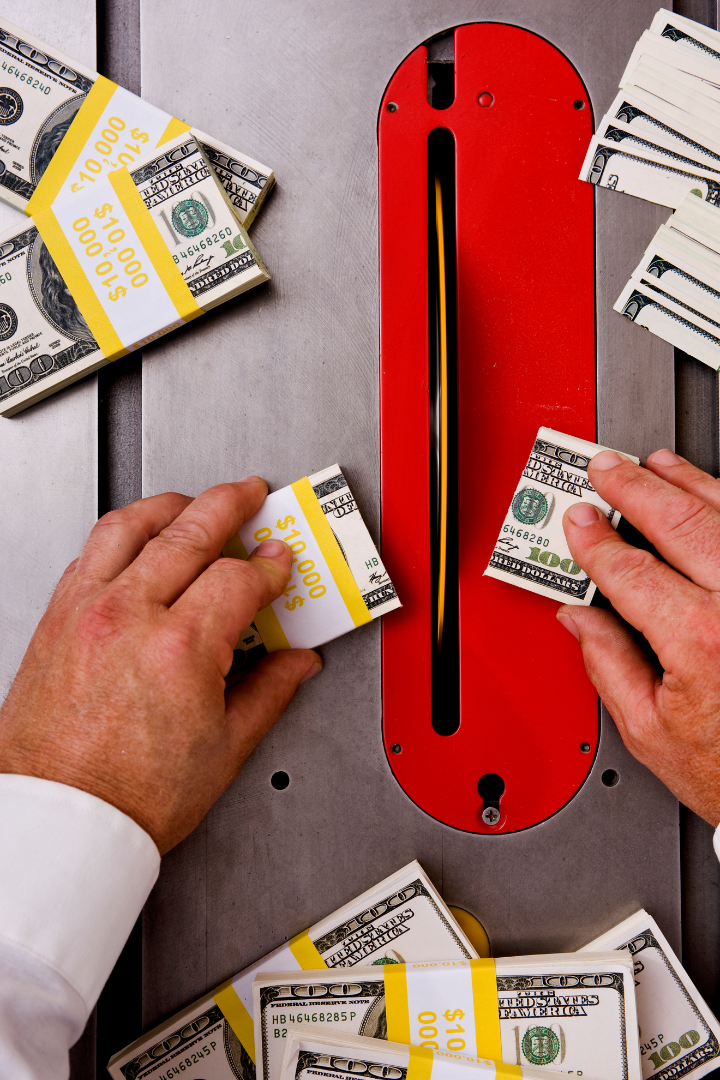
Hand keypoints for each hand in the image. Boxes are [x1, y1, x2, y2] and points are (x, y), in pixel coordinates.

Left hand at [0, 478, 320, 852]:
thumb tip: (296, 664)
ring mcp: (86, 612)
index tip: (281, 564)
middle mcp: (128, 617)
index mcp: (180, 648)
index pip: (239, 576)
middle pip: (189, 531)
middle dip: (230, 504)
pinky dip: (122, 535)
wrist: (60, 820)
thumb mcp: (225, 748)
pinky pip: (90, 553)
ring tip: (194, 502)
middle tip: (252, 493)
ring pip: (130, 526)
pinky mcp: (55, 619)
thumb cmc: (130, 798)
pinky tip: (140, 542)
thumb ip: (269, 692)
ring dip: (170, 505)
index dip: (270, 565)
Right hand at [557, 449, 719, 826]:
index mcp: (701, 642)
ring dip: (688, 483)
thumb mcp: (651, 733)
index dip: (595, 542)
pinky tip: (713, 497)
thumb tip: (579, 619)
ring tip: (657, 466)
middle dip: (635, 489)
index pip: (631, 571)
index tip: (577, 522)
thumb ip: (608, 666)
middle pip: (682, 524)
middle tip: (606, 469)